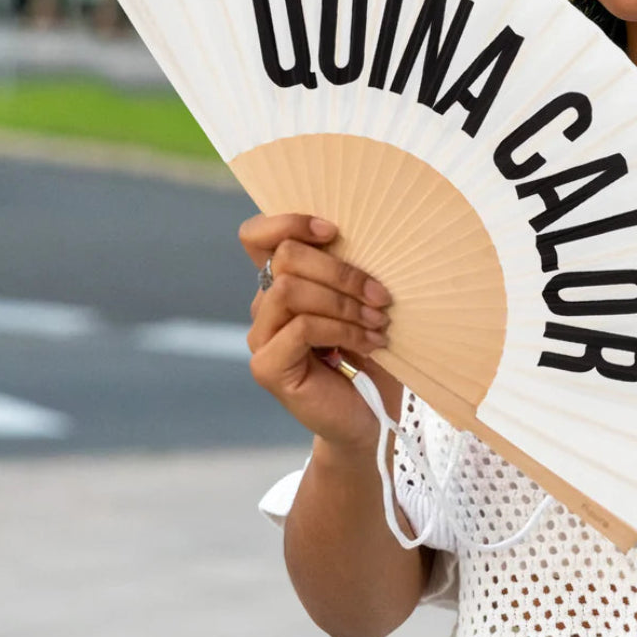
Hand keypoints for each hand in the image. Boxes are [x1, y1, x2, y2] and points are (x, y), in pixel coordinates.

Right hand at [240, 213, 399, 453]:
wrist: (371, 415)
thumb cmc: (371, 351)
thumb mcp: (362, 300)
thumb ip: (349, 270)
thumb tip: (370, 233)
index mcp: (281, 282)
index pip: (256, 235)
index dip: (289, 222)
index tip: (334, 231)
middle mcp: (263, 306)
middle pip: (285, 257)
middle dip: (340, 270)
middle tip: (381, 294)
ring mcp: (261, 337)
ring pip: (291, 290)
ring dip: (344, 302)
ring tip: (379, 321)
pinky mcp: (268, 367)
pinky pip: (302, 328)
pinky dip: (343, 328)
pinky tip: (371, 341)